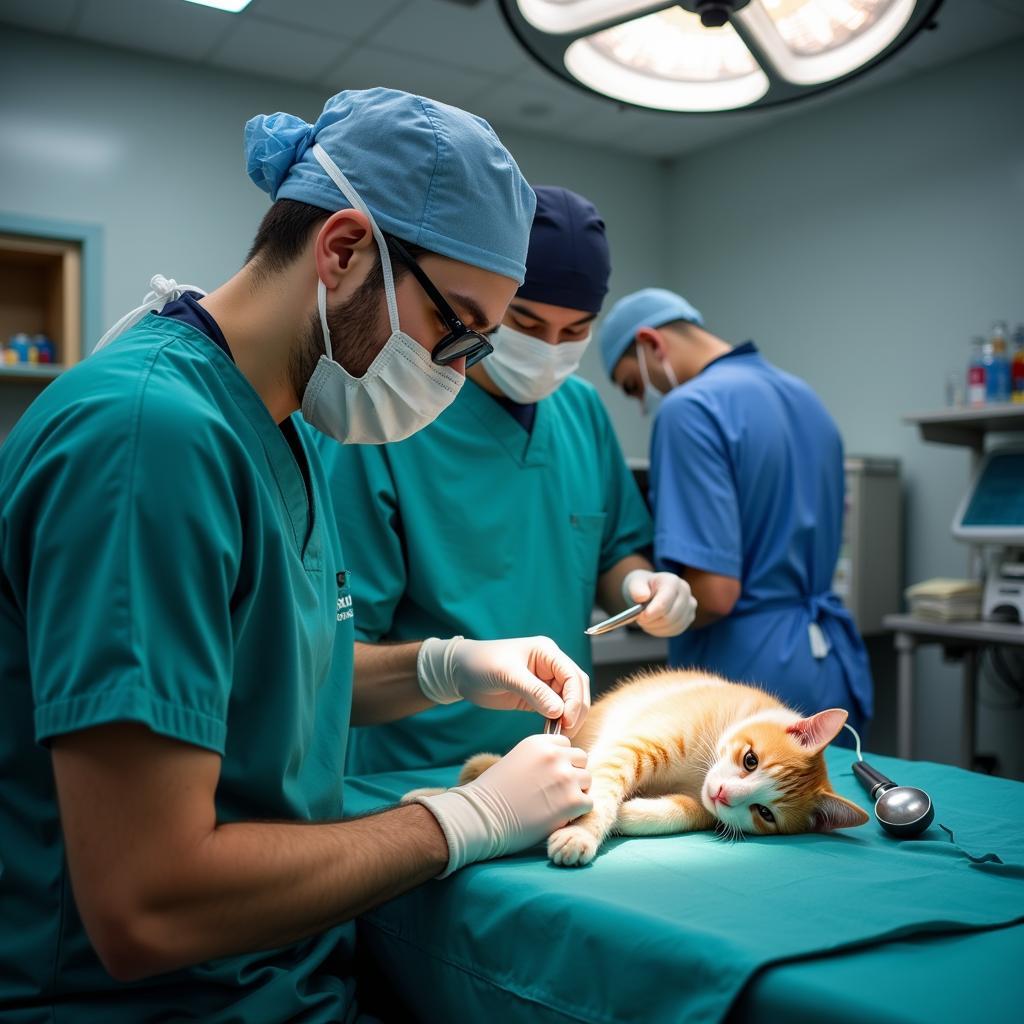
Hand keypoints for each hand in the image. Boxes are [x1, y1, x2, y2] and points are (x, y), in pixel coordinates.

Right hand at [410, 734, 592, 875]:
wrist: (483, 817)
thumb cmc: (494, 793)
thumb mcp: (517, 760)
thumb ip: (540, 757)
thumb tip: (562, 763)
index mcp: (539, 742)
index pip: (566, 745)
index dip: (560, 761)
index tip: (548, 775)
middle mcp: (555, 755)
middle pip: (581, 760)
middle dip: (572, 774)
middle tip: (555, 791)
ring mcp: (565, 777)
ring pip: (587, 780)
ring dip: (575, 792)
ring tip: (555, 804)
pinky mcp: (572, 801)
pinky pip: (588, 803)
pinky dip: (576, 812)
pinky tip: (557, 816)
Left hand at [417, 636, 590, 734]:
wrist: (460, 672)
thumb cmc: (481, 663)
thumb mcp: (507, 674)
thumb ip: (534, 691)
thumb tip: (559, 711)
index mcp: (547, 652)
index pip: (572, 675)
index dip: (574, 698)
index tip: (567, 719)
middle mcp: (550, 665)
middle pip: (576, 688)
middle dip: (576, 709)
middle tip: (568, 731)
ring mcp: (545, 681)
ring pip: (569, 700)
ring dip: (569, 716)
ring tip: (562, 735)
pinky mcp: (537, 696)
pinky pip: (556, 709)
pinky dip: (557, 720)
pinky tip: (552, 732)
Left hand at [622, 569, 696, 637]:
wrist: (649, 590)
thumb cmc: (642, 586)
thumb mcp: (634, 583)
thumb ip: (636, 589)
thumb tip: (642, 597)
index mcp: (672, 581)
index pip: (664, 603)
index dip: (651, 613)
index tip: (640, 617)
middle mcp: (685, 591)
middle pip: (669, 617)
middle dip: (651, 621)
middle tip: (639, 618)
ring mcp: (690, 605)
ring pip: (672, 625)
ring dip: (655, 626)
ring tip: (646, 619)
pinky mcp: (689, 617)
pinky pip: (675, 630)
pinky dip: (661, 630)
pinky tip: (653, 623)